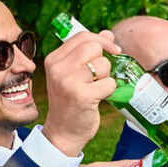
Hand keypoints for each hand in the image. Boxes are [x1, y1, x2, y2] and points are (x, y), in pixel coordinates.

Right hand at [42, 30, 119, 155]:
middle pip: (94, 47)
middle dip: (105, 59)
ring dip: (106, 77)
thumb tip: (108, 33)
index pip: (82, 37)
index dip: (102, 40)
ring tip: (95, 89)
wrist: (63, 132)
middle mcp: (58, 68)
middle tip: (101, 75)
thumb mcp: (73, 74)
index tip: (113, 50)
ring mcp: (69, 82)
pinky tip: (99, 98)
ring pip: (103, 65)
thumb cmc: (71, 101)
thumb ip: (88, 53)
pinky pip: (109, 83)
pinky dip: (110, 91)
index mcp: (54, 59)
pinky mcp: (82, 96)